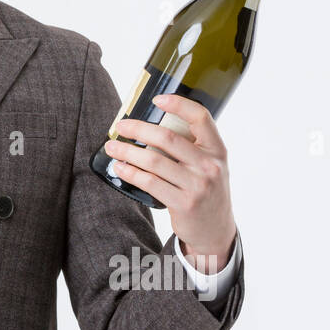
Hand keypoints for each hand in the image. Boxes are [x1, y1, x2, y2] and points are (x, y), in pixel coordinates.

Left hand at [103, 94, 236, 273]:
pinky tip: (119, 167)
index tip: (156, 99)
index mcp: (217, 150)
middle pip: (168, 138)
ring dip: (128, 152)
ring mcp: (197, 186)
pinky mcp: (183, 204)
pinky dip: (130, 173)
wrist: (215, 230)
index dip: (179, 104)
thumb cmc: (206, 190)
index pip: (201, 118)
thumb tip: (151, 125)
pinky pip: (150, 182)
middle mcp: (210, 165)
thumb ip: (192, 146)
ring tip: (112, 147)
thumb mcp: (210, 165)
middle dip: (138, 129)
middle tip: (120, 126)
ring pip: (154, 161)